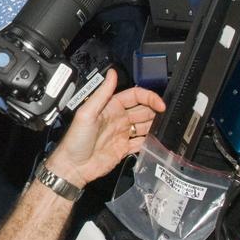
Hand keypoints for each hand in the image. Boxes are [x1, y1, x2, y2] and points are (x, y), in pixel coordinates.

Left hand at [46, 70, 164, 186]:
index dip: (149, 98)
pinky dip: (150, 141)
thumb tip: (112, 73)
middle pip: (143, 110)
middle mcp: (118, 119)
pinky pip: (142, 142)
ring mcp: (123, 134)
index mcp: (110, 107)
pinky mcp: (125, 148)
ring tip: (164, 126)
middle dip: (155, 111)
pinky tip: (157, 140)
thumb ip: (102, 93)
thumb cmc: (75, 140)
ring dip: (155, 124)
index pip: (135, 96)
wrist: (74, 166)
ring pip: (145, 125)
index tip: (160, 103)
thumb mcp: (87, 113)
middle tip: (165, 115)